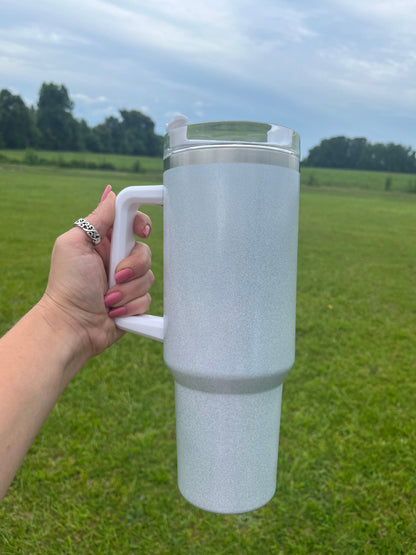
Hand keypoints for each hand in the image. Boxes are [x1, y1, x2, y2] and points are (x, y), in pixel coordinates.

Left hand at [39, 186, 153, 365]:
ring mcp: (127, 281)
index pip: (133, 222)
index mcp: (104, 241)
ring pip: (148, 276)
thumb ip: (95, 219)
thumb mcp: (74, 244)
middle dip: (132, 266)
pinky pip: (148, 298)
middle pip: (145, 251)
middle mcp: (117, 259)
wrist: (72, 326)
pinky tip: (114, 311)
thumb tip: (112, 193)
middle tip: (114, 276)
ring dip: (127, 291)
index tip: (141, 231)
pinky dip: (131, 306)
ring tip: (107, 299)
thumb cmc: (67, 285)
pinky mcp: (134, 301)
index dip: (141, 224)